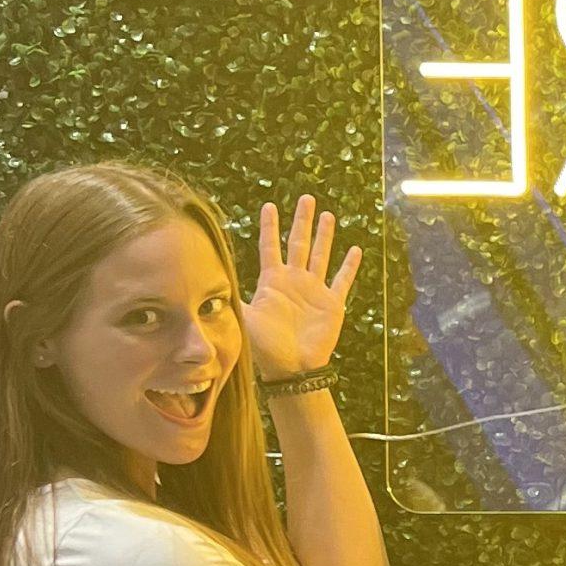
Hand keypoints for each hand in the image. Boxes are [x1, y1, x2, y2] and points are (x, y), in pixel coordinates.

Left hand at [243, 195, 361, 381]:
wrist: (291, 367)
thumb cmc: (265, 345)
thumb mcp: (243, 318)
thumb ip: (231, 297)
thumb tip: (209, 280)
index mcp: (272, 281)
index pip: (270, 246)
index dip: (270, 226)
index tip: (269, 205)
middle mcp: (294, 280)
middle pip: (298, 243)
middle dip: (302, 220)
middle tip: (306, 198)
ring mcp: (314, 290)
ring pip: (320, 255)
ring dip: (325, 236)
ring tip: (327, 215)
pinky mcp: (332, 303)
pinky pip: (342, 280)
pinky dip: (349, 265)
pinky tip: (355, 250)